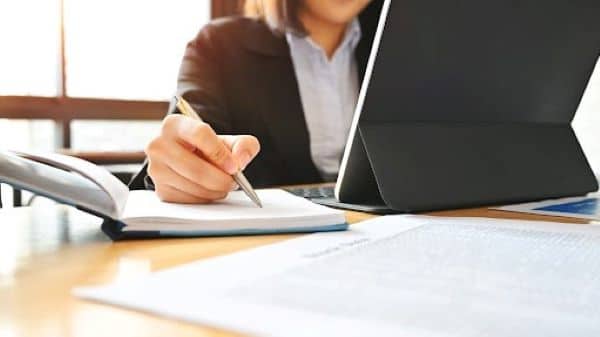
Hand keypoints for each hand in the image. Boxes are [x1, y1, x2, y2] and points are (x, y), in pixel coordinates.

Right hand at [145, 114, 259, 202]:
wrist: (193, 160)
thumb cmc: (210, 149)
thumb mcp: (231, 141)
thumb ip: (244, 145)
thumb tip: (240, 160)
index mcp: (175, 124)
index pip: (200, 134)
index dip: (220, 153)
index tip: (234, 166)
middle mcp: (159, 145)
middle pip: (195, 167)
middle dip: (221, 179)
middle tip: (234, 182)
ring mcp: (156, 169)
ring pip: (193, 186)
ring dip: (215, 191)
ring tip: (224, 185)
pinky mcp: (160, 190)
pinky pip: (188, 200)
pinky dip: (205, 199)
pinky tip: (210, 191)